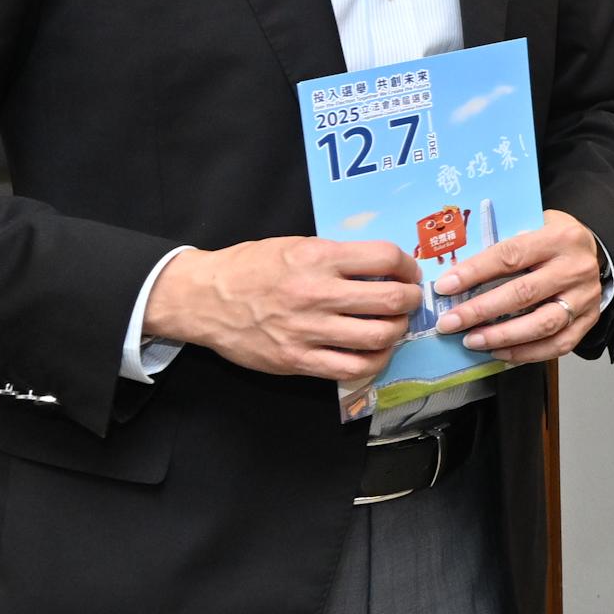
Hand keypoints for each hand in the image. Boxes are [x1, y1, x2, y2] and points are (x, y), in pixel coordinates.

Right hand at [148, 237, 420, 383]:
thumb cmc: (248, 268)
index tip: (409, 273)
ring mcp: (308, 330)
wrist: (202, 298)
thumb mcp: (293, 246)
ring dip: (397, 332)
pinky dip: (374, 361)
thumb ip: (335, 256)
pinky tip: (375, 352)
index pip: (385, 258)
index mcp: (317, 258)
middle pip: (390, 300)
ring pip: (378, 337)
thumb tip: (380, 267)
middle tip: (410, 301)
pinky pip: (352, 368)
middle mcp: (316, 293)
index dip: (408, 266)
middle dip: (411, 301)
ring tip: (394, 327)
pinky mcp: (298, 360)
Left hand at [429, 208, 607, 363]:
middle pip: (523, 294)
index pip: (510, 256)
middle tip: (450, 323)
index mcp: (559, 237)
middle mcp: (576, 268)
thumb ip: (503, 244)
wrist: (592, 251)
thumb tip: (458, 273)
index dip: (475, 273)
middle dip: (480, 311)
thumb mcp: (532, 225)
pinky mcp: (589, 320)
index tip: (446, 287)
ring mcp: (585, 297)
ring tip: (472, 341)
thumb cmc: (553, 238)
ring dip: (502, 336)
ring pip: (542, 324)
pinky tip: (500, 353)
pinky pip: (558, 345)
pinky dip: (526, 353)